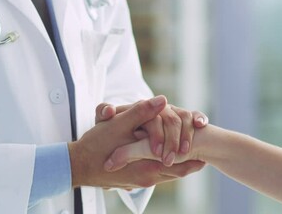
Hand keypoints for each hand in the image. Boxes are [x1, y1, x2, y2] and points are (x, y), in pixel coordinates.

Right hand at [70, 96, 204, 188]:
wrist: (77, 165)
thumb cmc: (97, 145)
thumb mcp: (119, 125)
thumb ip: (142, 112)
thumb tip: (163, 100)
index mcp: (148, 164)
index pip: (180, 164)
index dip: (193, 158)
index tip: (204, 154)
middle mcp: (147, 177)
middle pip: (175, 173)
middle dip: (188, 165)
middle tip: (201, 159)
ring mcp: (139, 182)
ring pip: (165, 177)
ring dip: (176, 169)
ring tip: (187, 162)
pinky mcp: (130, 182)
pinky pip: (153, 178)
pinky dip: (162, 171)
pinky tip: (160, 163)